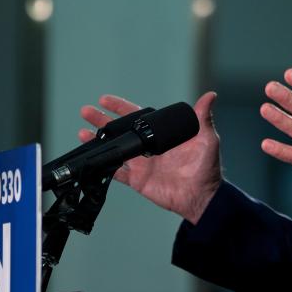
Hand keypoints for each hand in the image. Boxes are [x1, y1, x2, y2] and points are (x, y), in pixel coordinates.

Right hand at [79, 92, 221, 223]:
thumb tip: (210, 95)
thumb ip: (203, 118)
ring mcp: (141, 164)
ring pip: (115, 149)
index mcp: (161, 134)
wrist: (201, 197)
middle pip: (121, 130)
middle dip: (102, 120)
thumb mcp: (207, 139)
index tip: (105, 99)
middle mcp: (148, 147)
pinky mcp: (138, 180)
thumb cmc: (206, 168)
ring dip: (98, 141)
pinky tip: (91, 158)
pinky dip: (104, 165)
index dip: (121, 107)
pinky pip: (117, 172)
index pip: (138, 116)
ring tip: (81, 133)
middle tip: (86, 111)